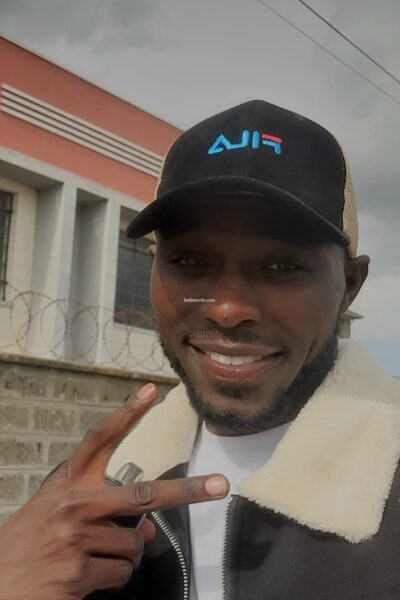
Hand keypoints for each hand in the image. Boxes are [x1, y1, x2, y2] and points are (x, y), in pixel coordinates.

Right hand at [0, 383, 228, 599]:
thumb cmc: (29, 544)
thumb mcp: (58, 516)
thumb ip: (101, 512)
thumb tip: (146, 531)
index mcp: (67, 483)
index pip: (99, 439)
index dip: (127, 413)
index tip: (151, 392)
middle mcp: (74, 504)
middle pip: (143, 494)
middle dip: (186, 490)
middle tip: (219, 484)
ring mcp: (77, 537)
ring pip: (134, 544)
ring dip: (124, 556)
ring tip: (91, 558)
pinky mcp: (78, 571)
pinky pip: (121, 573)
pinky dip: (113, 578)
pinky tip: (85, 578)